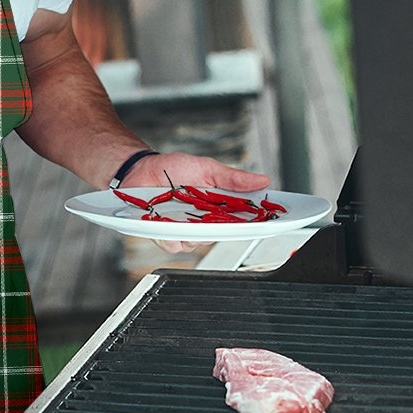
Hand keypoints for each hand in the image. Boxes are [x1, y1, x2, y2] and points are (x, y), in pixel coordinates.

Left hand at [121, 152, 270, 254]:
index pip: (243, 220)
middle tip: (219, 214)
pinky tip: (167, 221)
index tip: (271, 220)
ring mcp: (184, 230)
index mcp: (218, 207)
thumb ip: (233, 178)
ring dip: (194, 230)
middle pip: (223, 235)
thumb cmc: (173, 168)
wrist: (141, 169)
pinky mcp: (165, 235)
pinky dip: (172, 234)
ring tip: (185, 211)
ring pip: (198, 243)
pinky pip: (174, 244)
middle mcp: (203, 222)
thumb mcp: (207, 168)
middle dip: (224, 227)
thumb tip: (262, 180)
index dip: (257, 223)